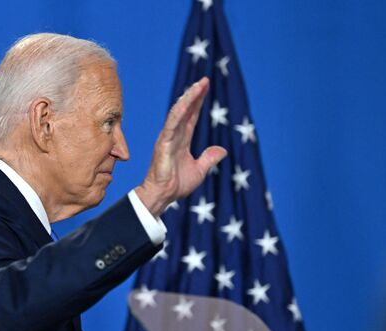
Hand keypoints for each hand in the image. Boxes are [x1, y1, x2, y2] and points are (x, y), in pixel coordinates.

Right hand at [135, 77, 226, 215]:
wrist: (164, 195)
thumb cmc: (176, 184)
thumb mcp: (200, 170)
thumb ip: (209, 158)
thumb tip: (222, 150)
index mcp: (182, 140)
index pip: (191, 116)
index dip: (198, 102)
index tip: (205, 87)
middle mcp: (174, 135)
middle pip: (186, 110)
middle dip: (194, 95)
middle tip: (204, 80)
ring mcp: (168, 137)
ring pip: (178, 113)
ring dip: (188, 99)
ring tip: (198, 86)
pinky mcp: (163, 143)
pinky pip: (171, 124)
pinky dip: (179, 112)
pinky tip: (186, 102)